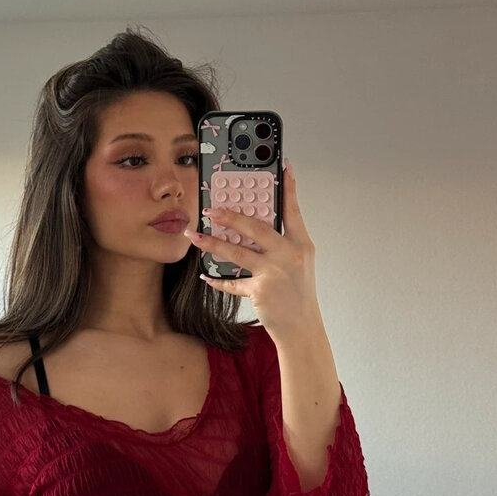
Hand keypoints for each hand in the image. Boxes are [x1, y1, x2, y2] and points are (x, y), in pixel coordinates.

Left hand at [184, 162, 322, 342]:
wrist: (303, 329)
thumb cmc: (299, 295)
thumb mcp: (299, 264)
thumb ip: (281, 244)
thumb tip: (253, 228)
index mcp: (301, 245)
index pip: (293, 210)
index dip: (288, 187)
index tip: (282, 166)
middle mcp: (290, 255)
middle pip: (256, 228)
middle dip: (231, 216)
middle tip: (211, 209)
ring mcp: (275, 273)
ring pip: (237, 252)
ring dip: (212, 243)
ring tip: (194, 236)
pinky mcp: (261, 290)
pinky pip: (232, 282)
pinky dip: (218, 280)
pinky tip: (206, 275)